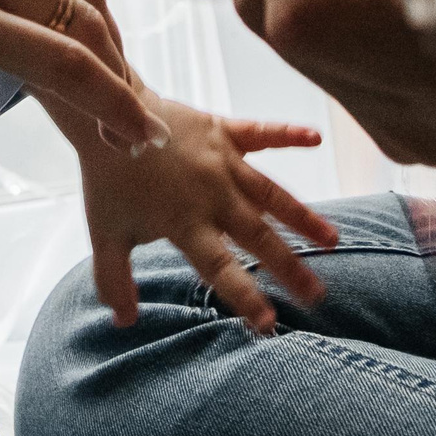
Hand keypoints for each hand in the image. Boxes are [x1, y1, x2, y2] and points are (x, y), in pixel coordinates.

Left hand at [50, 92, 338, 334]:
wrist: (104, 112)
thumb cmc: (107, 179)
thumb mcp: (104, 234)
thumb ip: (114, 280)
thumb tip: (124, 322)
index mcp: (184, 221)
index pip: (220, 267)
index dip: (245, 296)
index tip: (270, 323)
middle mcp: (211, 193)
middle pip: (258, 236)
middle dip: (290, 267)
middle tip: (319, 295)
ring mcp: (221, 160)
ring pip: (271, 193)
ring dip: (303, 217)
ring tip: (332, 240)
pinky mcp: (223, 130)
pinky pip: (262, 132)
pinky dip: (288, 133)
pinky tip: (315, 136)